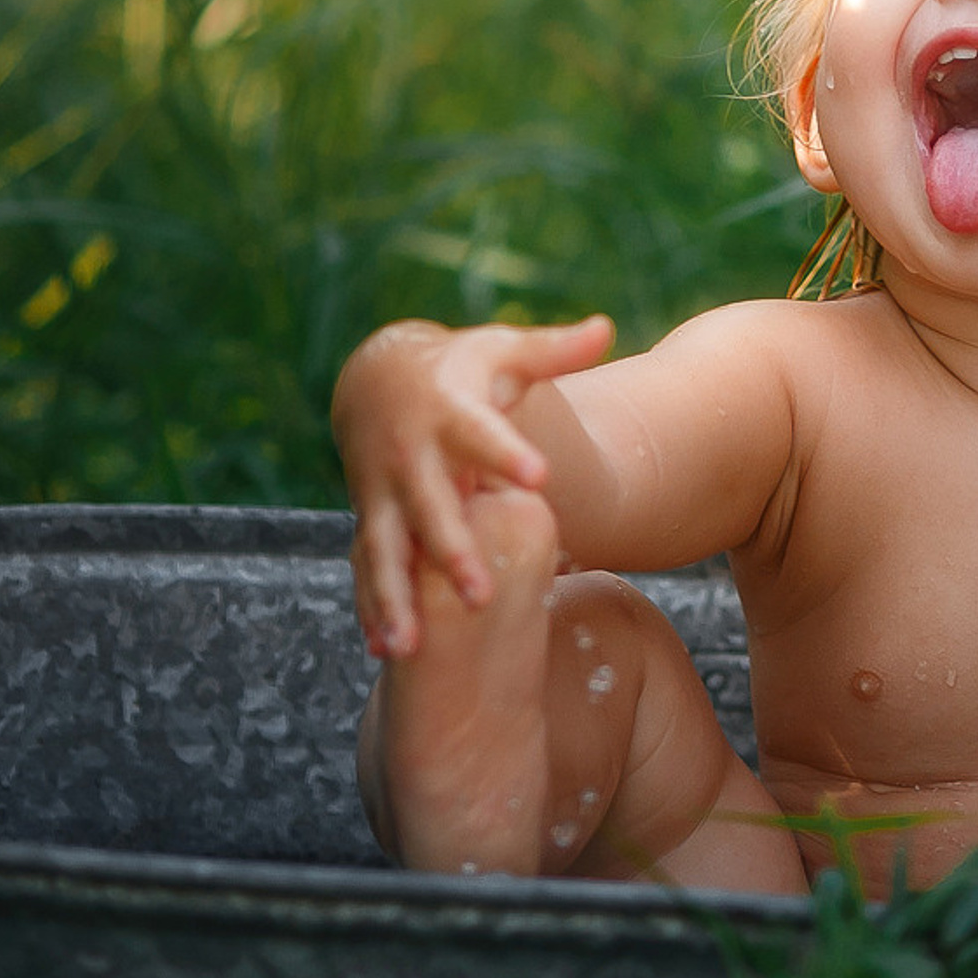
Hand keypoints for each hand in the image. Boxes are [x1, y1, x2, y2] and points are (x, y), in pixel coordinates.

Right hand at [332, 313, 612, 659]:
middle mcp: (413, 457)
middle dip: (452, 553)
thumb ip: (554, 349)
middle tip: (480, 596)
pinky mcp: (371, 519)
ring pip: (387, 551)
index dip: (509, 455)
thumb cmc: (459, 368)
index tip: (540, 476)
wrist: (375, 379)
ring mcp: (384, 493)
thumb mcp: (503, 351)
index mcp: (451, 413)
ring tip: (409, 647)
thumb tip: (607, 325)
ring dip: (396, 598)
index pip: (483, 435)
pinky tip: (383, 652)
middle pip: (433, 508)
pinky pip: (369, 567)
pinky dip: (373, 608)